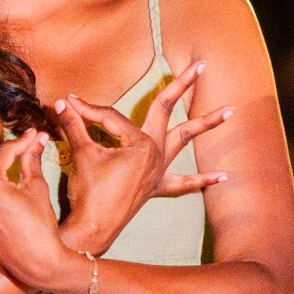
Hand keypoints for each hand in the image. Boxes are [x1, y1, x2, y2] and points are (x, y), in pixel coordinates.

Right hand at [54, 63, 230, 256]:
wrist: (93, 229)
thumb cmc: (88, 192)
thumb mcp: (81, 155)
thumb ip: (73, 126)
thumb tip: (61, 104)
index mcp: (139, 143)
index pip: (111, 117)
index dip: (88, 110)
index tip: (68, 105)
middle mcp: (155, 153)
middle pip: (167, 109)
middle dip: (183, 85)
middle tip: (201, 64)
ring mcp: (158, 170)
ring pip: (185, 139)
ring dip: (208, 124)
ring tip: (231, 110)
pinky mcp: (156, 188)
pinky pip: (184, 183)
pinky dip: (202, 180)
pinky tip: (222, 177)